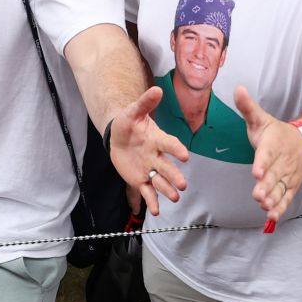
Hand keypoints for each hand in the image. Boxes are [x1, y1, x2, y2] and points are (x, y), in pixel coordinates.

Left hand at [108, 86, 188, 215]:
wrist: (117, 136)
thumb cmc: (128, 123)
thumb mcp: (133, 112)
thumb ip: (145, 103)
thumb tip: (157, 89)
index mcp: (157, 139)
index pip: (169, 144)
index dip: (176, 149)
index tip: (184, 155)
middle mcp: (156, 156)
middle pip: (167, 167)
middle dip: (175, 176)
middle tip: (182, 185)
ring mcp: (149, 169)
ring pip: (160, 182)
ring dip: (168, 190)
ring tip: (175, 197)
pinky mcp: (140, 180)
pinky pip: (148, 192)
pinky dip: (152, 202)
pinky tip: (156, 212)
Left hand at [235, 86, 301, 225]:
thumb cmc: (276, 133)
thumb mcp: (261, 118)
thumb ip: (248, 107)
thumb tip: (237, 88)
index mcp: (273, 145)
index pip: (267, 154)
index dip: (262, 163)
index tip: (256, 172)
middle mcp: (282, 162)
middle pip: (274, 175)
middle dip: (266, 186)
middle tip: (257, 194)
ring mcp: (287, 176)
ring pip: (280, 188)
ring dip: (273, 199)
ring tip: (264, 206)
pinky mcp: (289, 186)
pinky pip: (286, 198)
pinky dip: (280, 207)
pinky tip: (272, 216)